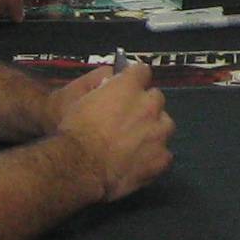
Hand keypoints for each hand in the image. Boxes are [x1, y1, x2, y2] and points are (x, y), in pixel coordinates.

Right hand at [46, 63, 172, 207]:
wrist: (80, 167)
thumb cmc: (75, 131)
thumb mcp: (78, 98)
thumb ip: (100, 87)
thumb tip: (110, 83)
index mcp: (128, 86)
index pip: (141, 71)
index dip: (133, 79)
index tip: (127, 87)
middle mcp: (149, 105)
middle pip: (156, 98)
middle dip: (144, 105)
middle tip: (127, 119)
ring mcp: (159, 132)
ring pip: (165, 124)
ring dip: (154, 129)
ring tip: (136, 142)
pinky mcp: (162, 157)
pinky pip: (164, 153)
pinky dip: (154, 156)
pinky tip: (139, 162)